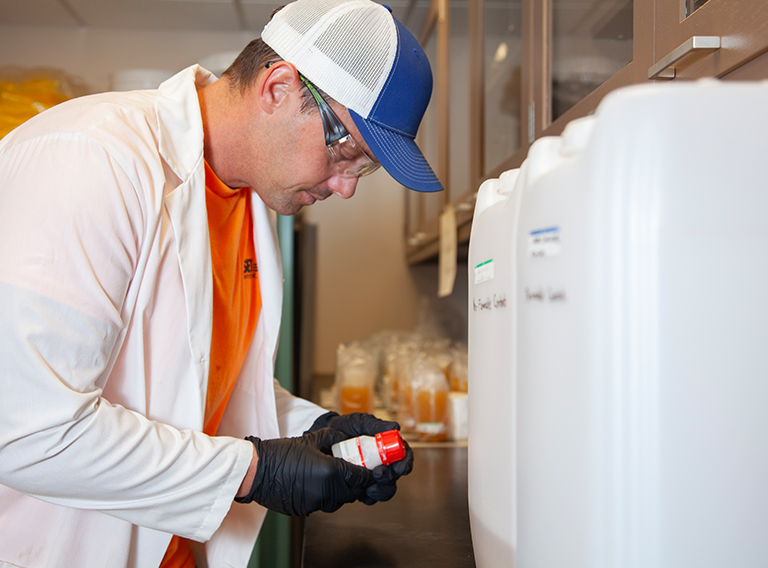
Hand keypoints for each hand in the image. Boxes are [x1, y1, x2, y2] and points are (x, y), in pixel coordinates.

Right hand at [235, 428, 372, 515]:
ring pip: (340, 500)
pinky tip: (318, 484)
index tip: (370, 468)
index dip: (368, 473)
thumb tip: (346, 438)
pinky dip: (326, 496)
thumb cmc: (281, 453)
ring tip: (334, 477)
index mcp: (331, 472)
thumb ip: (334, 438)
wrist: (257, 471)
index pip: (362, 477)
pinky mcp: (306, 510)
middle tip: (354, 471)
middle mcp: (327, 491)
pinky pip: (324, 504)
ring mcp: (316, 503)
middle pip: (354, 492)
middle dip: (356, 483)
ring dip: (342, 490)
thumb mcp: (312, 439)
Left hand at [307, 412, 414, 503]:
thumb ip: (377, 426)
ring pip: (385, 490)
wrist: (324, 436)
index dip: (406, 464)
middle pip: (395, 476)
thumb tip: (396, 427)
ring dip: (379, 490)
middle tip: (378, 474)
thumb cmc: (346, 427)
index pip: (404, 457)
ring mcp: (372, 476)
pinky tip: (360, 492)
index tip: (400, 468)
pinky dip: (367, 497)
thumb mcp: (361, 423)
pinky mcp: (361, 486)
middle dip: (389, 478)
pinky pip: (369, 498)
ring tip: (369, 486)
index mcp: (388, 447)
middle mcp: (383, 463)